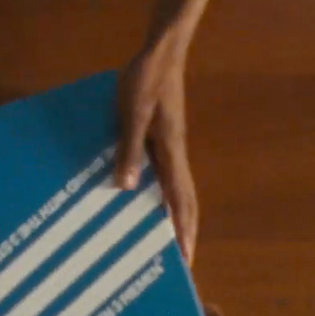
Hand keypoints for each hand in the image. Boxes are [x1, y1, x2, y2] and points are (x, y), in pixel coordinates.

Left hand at [117, 41, 197, 264]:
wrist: (161, 52)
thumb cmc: (146, 79)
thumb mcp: (132, 113)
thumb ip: (130, 148)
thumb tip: (127, 188)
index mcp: (171, 153)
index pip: (181, 201)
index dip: (184, 232)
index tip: (186, 260)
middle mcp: (176, 156)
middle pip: (187, 202)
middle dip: (186, 233)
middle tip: (183, 263)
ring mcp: (171, 148)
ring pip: (179, 191)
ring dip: (178, 217)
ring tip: (169, 241)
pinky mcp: (163, 139)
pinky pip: (167, 176)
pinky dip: (165, 196)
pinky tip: (151, 202)